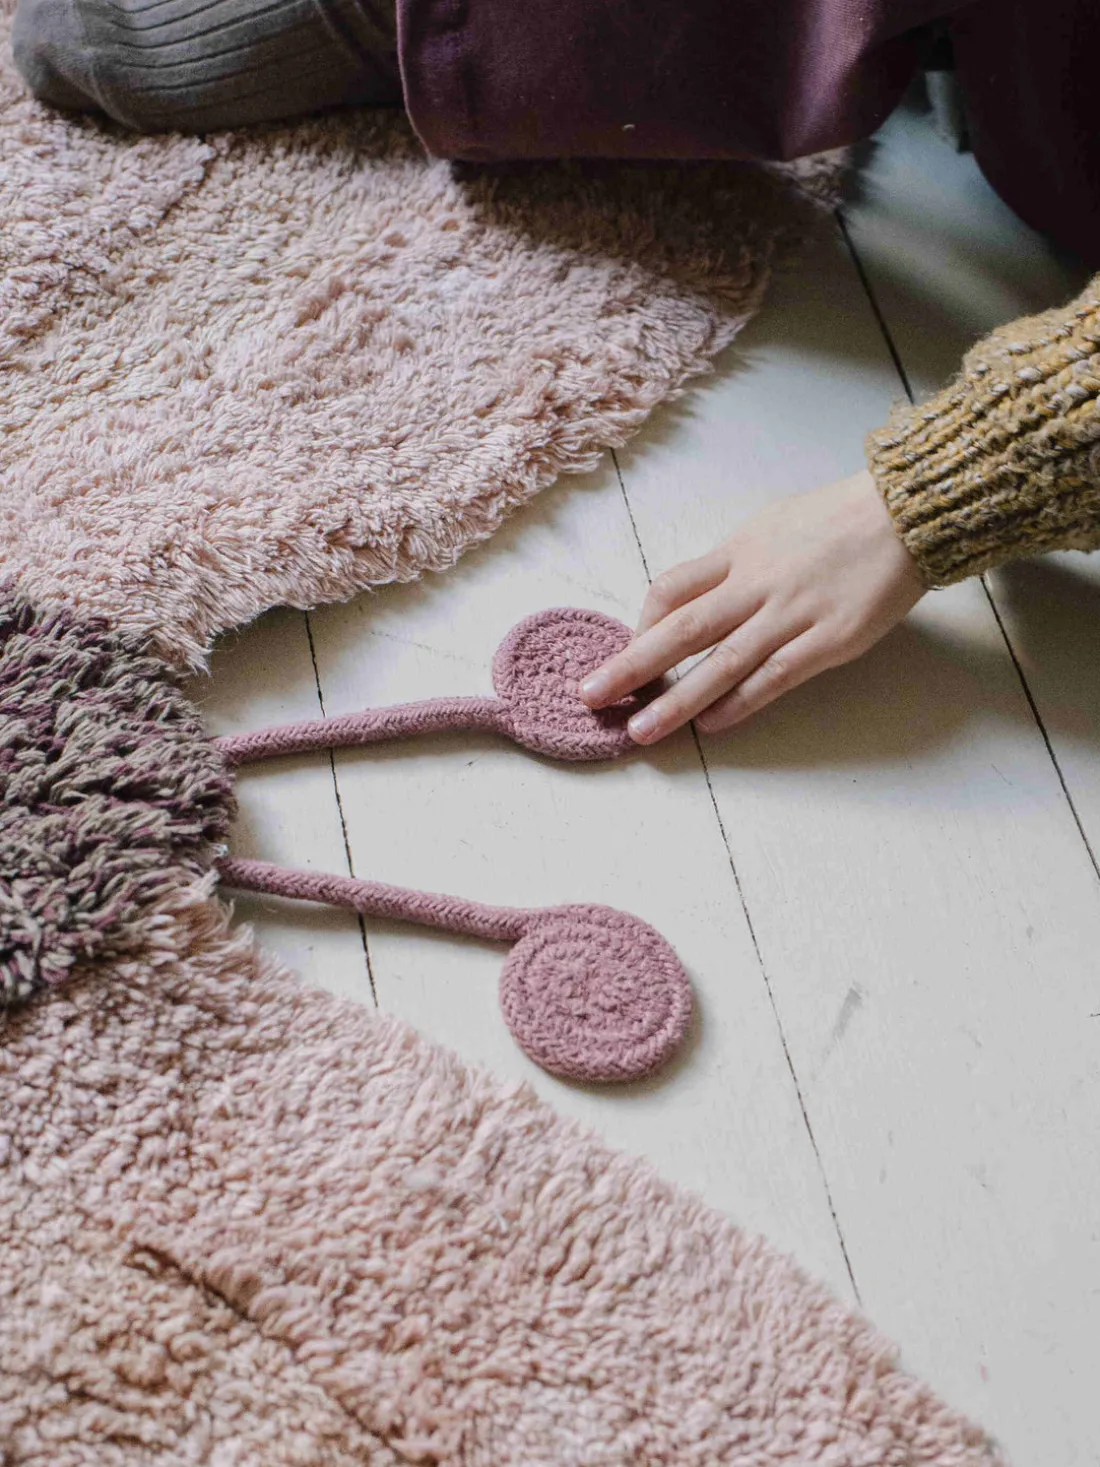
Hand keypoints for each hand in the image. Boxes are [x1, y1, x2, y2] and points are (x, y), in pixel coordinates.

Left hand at [580, 470, 926, 741]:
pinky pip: (774, 677)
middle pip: (681, 629)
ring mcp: (792, 614)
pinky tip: (710, 724)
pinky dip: (739, 702)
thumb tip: (694, 596)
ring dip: (676, 699)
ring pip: (721, 663)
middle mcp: (757, 584)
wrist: (905, 513)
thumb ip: (733, 563)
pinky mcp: (829, 640)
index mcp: (738, 553)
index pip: (672, 588)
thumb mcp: (770, 525)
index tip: (628, 646)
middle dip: (632, 665)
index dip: (642, 621)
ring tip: (641, 730)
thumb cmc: (837, 519)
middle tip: (592, 696)